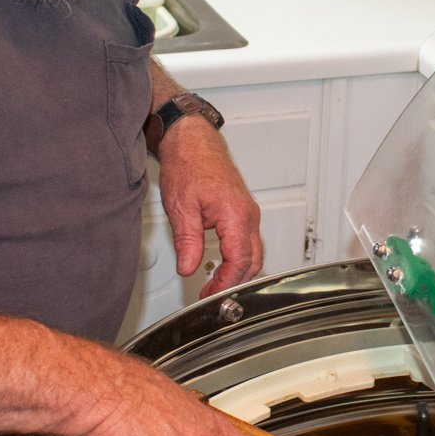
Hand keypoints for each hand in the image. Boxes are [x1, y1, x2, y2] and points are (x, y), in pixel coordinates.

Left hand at [156, 119, 261, 296]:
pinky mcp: (243, 211)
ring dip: (238, 271)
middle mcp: (248, 214)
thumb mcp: (181, 207)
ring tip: (215, 282)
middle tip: (210, 293)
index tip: (210, 294)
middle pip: (252, 261)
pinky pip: (248, 241)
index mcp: (236, 214)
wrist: (193, 141)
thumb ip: (187, 242)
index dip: (225, 283)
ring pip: (253, 252)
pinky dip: (239, 258)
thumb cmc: (189, 164)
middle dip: (233, 282)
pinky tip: (222, 264)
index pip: (239, 261)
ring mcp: (248, 212)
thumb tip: (189, 268)